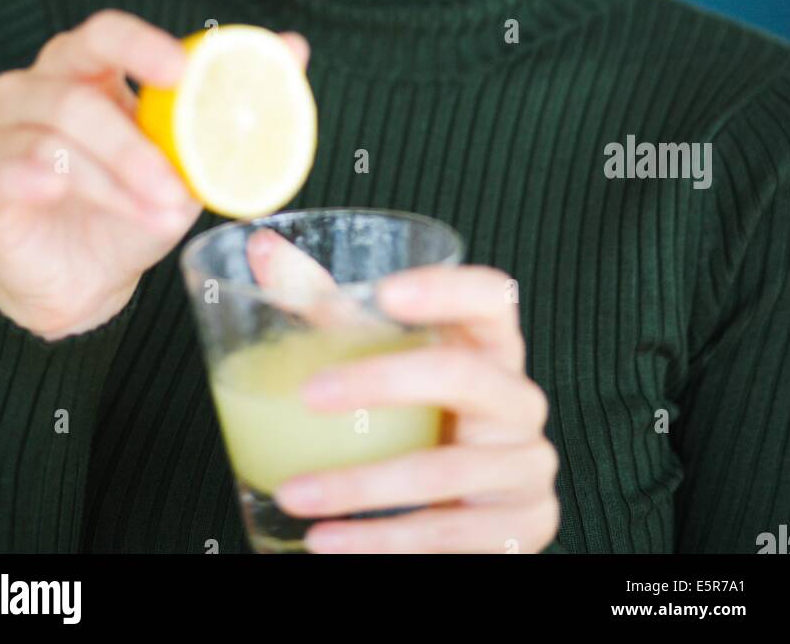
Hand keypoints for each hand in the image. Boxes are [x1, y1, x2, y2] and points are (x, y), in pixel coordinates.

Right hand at [0, 9, 309, 340]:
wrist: (90, 279)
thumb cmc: (138, 203)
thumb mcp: (194, 157)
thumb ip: (233, 99)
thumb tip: (296, 46)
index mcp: (88, 68)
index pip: (105, 34)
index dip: (139, 44)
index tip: (182, 71)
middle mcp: (36, 88)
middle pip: (74, 91)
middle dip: (130, 143)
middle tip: (175, 185)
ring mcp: (2, 134)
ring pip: (50, 139)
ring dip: (109, 181)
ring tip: (155, 217)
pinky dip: (30, 177)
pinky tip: (54, 189)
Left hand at [274, 265, 559, 553]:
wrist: (468, 514)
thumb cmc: (418, 420)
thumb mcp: (380, 361)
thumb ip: (327, 307)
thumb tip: (262, 248)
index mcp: (492, 347)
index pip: (492, 298)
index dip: (447, 289)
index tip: (386, 291)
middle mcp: (519, 400)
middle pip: (465, 376)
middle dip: (382, 382)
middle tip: (310, 394)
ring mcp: (527, 467)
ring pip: (445, 472)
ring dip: (359, 486)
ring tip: (293, 493)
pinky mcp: (524, 531)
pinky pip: (447, 535)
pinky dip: (379, 541)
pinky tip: (327, 541)